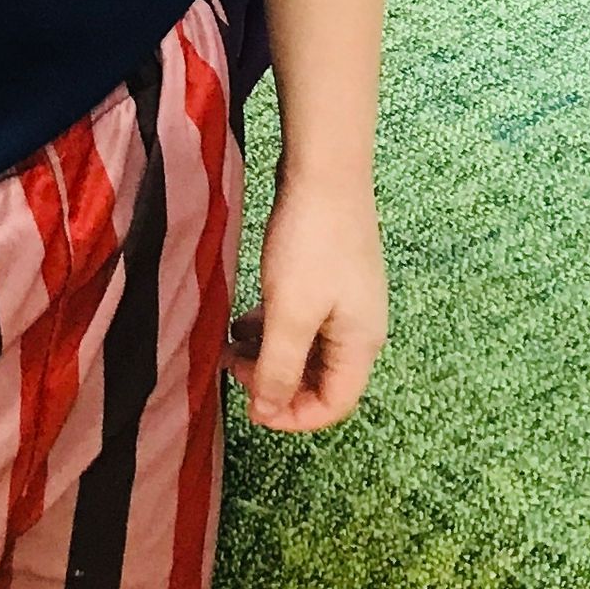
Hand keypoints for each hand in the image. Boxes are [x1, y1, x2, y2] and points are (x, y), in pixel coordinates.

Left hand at [228, 170, 388, 433]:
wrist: (325, 171)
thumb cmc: (311, 243)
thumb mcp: (289, 313)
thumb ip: (279, 368)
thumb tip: (266, 412)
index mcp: (361, 345)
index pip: (333, 405)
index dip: (291, 417)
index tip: (248, 408)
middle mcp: (359, 329)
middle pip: (320, 380)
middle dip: (276, 384)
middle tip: (231, 368)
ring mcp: (344, 302)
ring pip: (306, 350)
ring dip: (268, 355)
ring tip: (228, 346)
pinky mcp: (327, 278)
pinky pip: (300, 321)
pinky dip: (271, 328)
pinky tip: (242, 320)